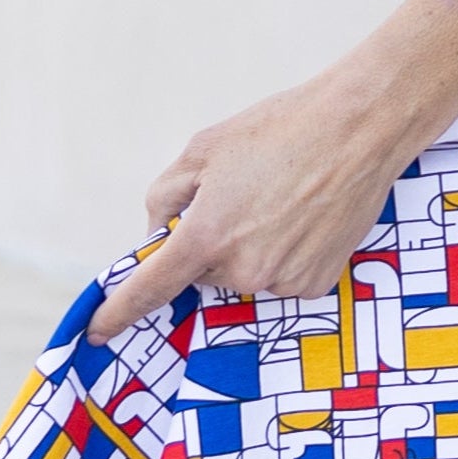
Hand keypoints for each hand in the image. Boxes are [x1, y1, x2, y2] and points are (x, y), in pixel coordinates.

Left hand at [90, 56, 448, 338]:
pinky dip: (283, 255)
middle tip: (239, 197)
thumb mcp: (205, 148)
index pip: (149, 288)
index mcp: (206, 236)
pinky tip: (303, 217)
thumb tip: (161, 229)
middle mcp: (242, 270)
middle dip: (208, 243)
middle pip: (204, 272)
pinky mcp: (315, 283)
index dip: (118, 311)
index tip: (96, 329)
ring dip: (248, 248)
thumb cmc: (281, 130)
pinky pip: (281, 277)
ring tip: (281, 199)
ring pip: (244, 275)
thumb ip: (167, 194)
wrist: (361, 130)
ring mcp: (282, 281)